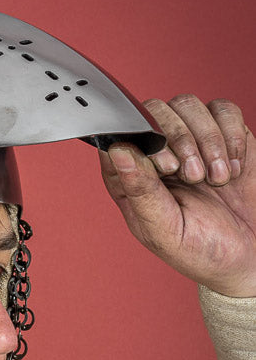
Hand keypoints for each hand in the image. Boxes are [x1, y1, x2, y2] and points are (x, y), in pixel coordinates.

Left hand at [99, 96, 255, 296]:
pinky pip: (223, 109)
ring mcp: (190, 140)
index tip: (167, 169)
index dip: (142, 141)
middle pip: (154, 110)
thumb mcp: (165, 230)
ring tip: (216, 180)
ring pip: (187, 104)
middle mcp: (157, 153)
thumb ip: (140, 191)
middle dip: (179, 139)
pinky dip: (231, 137)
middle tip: (194, 176)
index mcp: (132, 177)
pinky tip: (232, 168)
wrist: (250, 255)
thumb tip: (116, 150)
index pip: (120, 134)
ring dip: (207, 140)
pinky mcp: (223, 134)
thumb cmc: (200, 250)